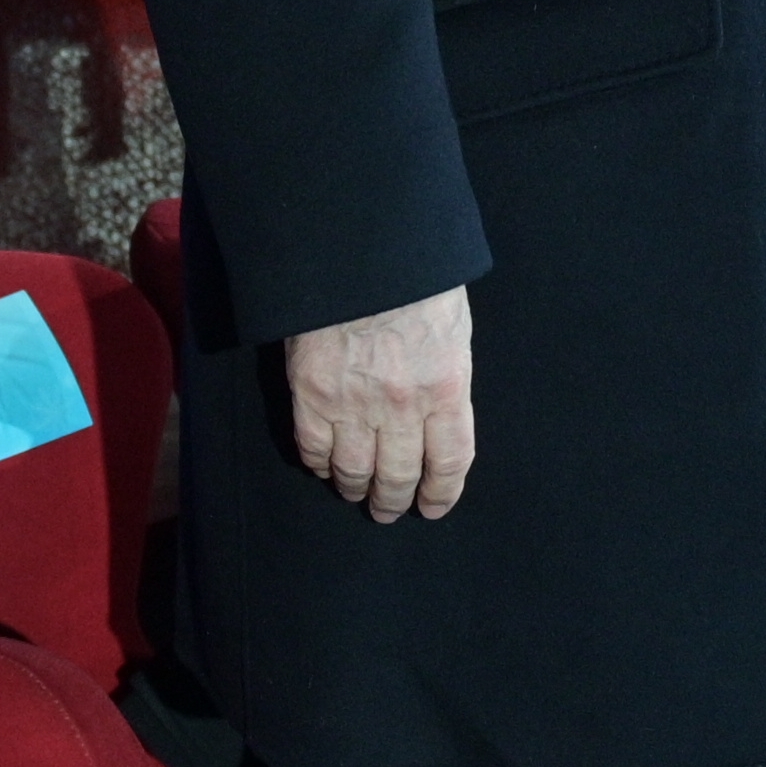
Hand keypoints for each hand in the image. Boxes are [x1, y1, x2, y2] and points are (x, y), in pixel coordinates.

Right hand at [285, 287, 474, 522]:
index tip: (434, 506)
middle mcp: (401, 406)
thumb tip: (441, 411)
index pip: (450, 460)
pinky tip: (323, 468)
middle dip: (395, 500)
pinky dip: (318, 464)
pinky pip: (313, 446)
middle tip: (390, 512)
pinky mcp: (311, 394)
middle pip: (399, 474)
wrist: (362, 254)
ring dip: (356, 489)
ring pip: (353, 469)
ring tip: (357, 496)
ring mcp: (353, 403)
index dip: (442, 491)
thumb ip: (447, 375)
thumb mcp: (454, 329)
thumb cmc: (418, 281)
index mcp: (447, 388)